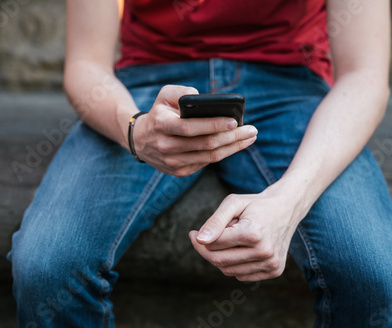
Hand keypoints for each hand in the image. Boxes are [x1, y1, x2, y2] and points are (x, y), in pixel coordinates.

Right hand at [131, 85, 256, 176]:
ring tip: (250, 138)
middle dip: (232, 137)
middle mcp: (166, 146)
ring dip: (233, 147)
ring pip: (210, 157)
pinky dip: (223, 153)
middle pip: (206, 144)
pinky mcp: (180, 171)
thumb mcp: (164, 95)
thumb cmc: (159, 113)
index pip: (191, 127)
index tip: (234, 121)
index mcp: (161, 125)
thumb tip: (206, 100)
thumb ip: (182, 91)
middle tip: (252, 130)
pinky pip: (206, 163)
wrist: (140, 140)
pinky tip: (235, 145)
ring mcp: (173, 162)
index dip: (213, 125)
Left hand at [189, 184, 308, 280]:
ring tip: (229, 240)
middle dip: (206, 251)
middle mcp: (265, 251)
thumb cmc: (255, 205)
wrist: (286, 209)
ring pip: (229, 271)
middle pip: (219, 260)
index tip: (193, 233)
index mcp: (254, 232)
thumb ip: (215, 221)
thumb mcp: (233, 203)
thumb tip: (200, 240)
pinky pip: (242, 276)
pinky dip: (234, 265)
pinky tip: (240, 249)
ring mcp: (272, 263)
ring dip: (221, 258)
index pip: (215, 244)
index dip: (200, 239)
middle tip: (201, 239)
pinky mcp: (275, 271)